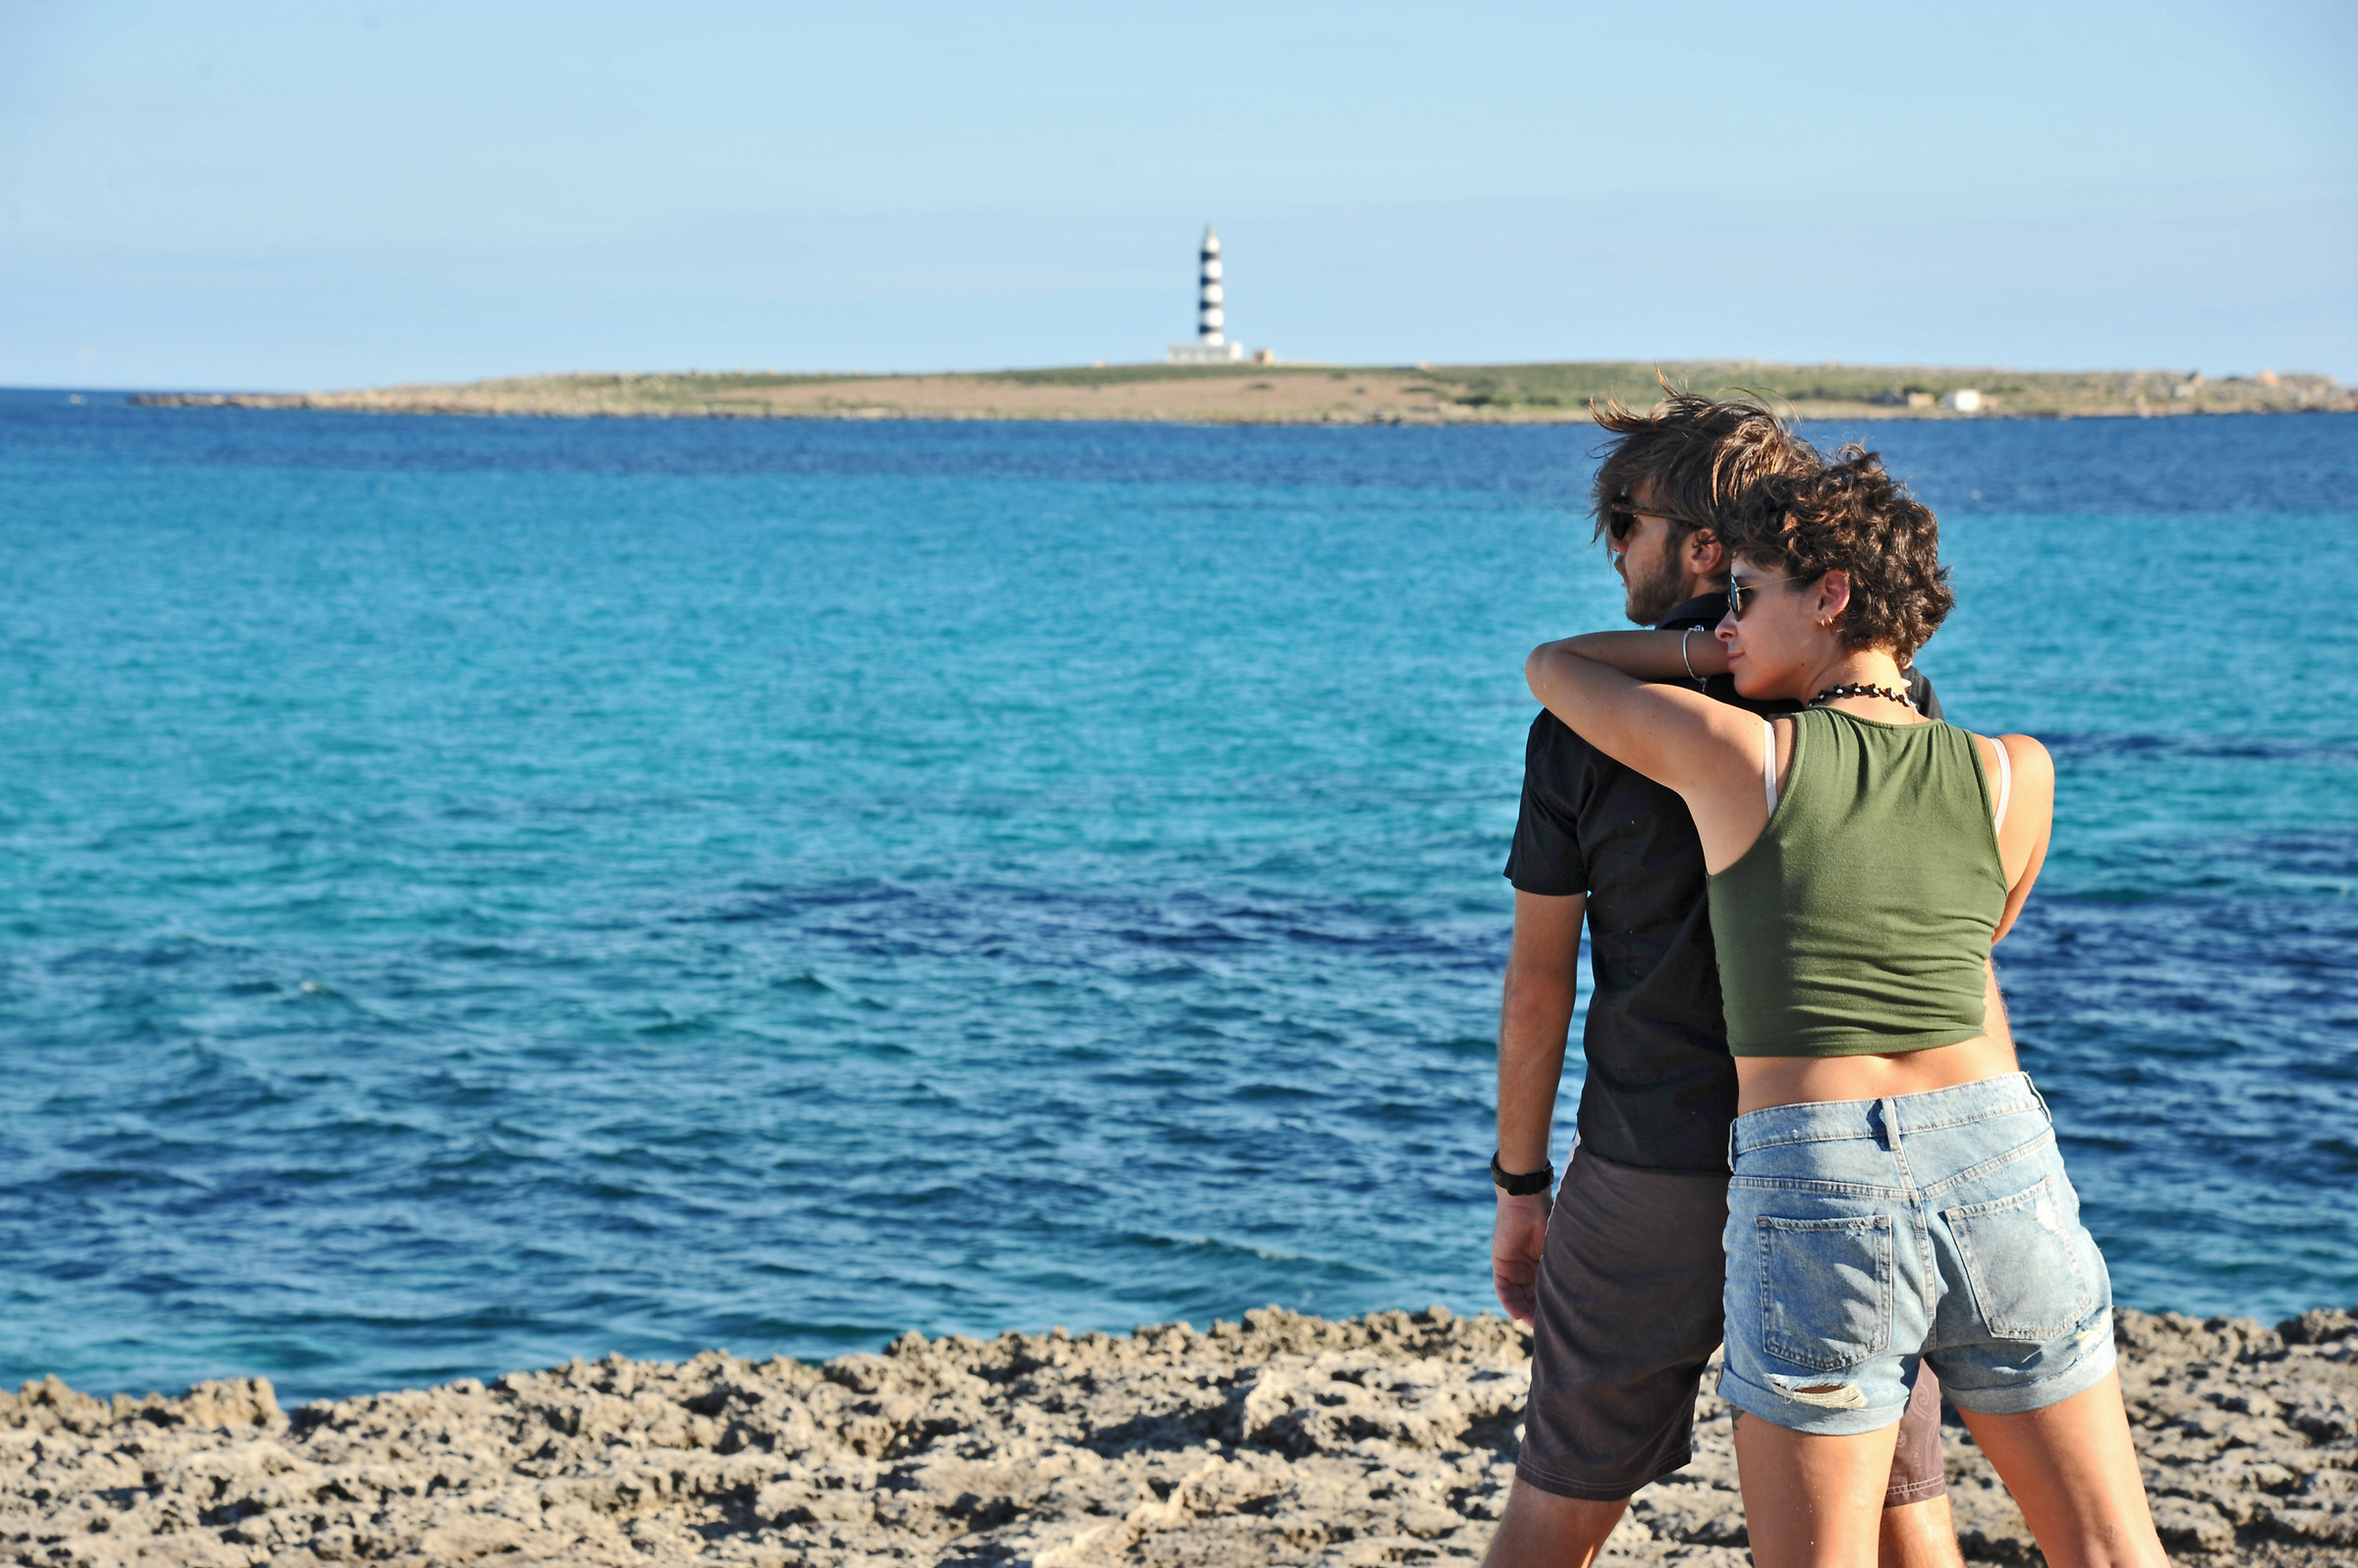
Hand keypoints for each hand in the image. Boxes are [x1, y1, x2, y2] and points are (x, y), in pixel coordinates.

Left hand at [1491, 1192, 1551, 1321]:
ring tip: (1536, 1326)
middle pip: (1532, 1298)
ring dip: (1525, 1312)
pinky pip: (1503, 1290)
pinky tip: (1519, 1314)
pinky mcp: (1501, 1265)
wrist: (1527, 1202)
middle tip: (1550, 1331)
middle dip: (1539, 1315)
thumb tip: (1583, 1293)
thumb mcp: (1558, 1250)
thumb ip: (1563, 1268)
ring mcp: (1514, 1268)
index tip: (1563, 1322)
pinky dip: (1510, 1302)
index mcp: (1544, 1265)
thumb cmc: (1548, 1220)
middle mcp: (1528, 1269)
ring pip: (1518, 1297)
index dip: (1553, 1307)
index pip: (1547, 1292)